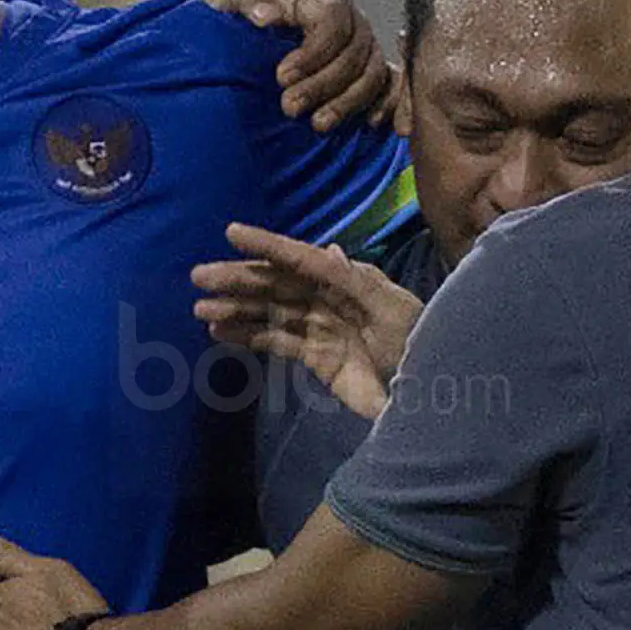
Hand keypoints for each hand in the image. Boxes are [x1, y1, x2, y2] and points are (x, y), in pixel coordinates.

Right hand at [192, 222, 420, 418]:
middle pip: (278, 284)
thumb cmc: (421, 343)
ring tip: (201, 310)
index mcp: (349, 279)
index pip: (302, 258)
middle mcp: (331, 298)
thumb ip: (359, 283)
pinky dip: (249, 337)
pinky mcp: (317, 358)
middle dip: (239, 279)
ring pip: (271, 312)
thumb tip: (325, 250)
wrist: (431, 396)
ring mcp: (321, 327)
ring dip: (236, 309)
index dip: (269, 245)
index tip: (233, 233)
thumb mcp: (392, 310)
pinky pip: (277, 342)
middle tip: (199, 276)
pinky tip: (221, 333)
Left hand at [210, 0, 395, 130]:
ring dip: (348, 103)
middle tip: (289, 107)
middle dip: (323, 85)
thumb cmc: (249, 18)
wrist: (255, 43)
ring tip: (318, 125)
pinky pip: (394, 88)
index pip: (333, 23)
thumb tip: (266, 16)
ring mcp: (368, 48)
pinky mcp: (374, 72)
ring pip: (373, 75)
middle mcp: (353, 20)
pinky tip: (370, 123)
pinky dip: (390, 105)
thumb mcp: (237, 1)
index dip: (312, 54)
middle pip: (354, 54)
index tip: (281, 77)